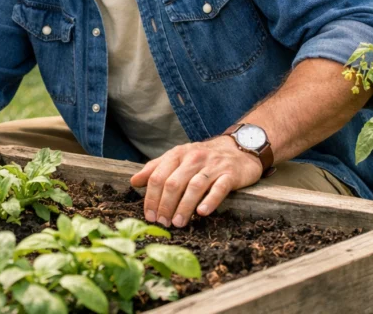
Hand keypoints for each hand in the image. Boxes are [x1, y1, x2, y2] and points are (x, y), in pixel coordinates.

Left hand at [129, 136, 262, 227]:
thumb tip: (134, 182)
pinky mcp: (230, 174)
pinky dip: (210, 200)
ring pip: (194, 187)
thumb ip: (156, 169)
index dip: (151, 198)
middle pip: (173, 183)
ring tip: (178, 223)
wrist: (239, 149)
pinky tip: (202, 213)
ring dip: (184, 207)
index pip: (158, 176)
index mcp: (178, 154)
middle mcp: (194, 158)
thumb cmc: (203, 158)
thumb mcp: (178, 159)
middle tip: (162, 223)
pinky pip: (219, 188)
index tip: (149, 216)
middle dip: (165, 205)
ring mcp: (213, 166)